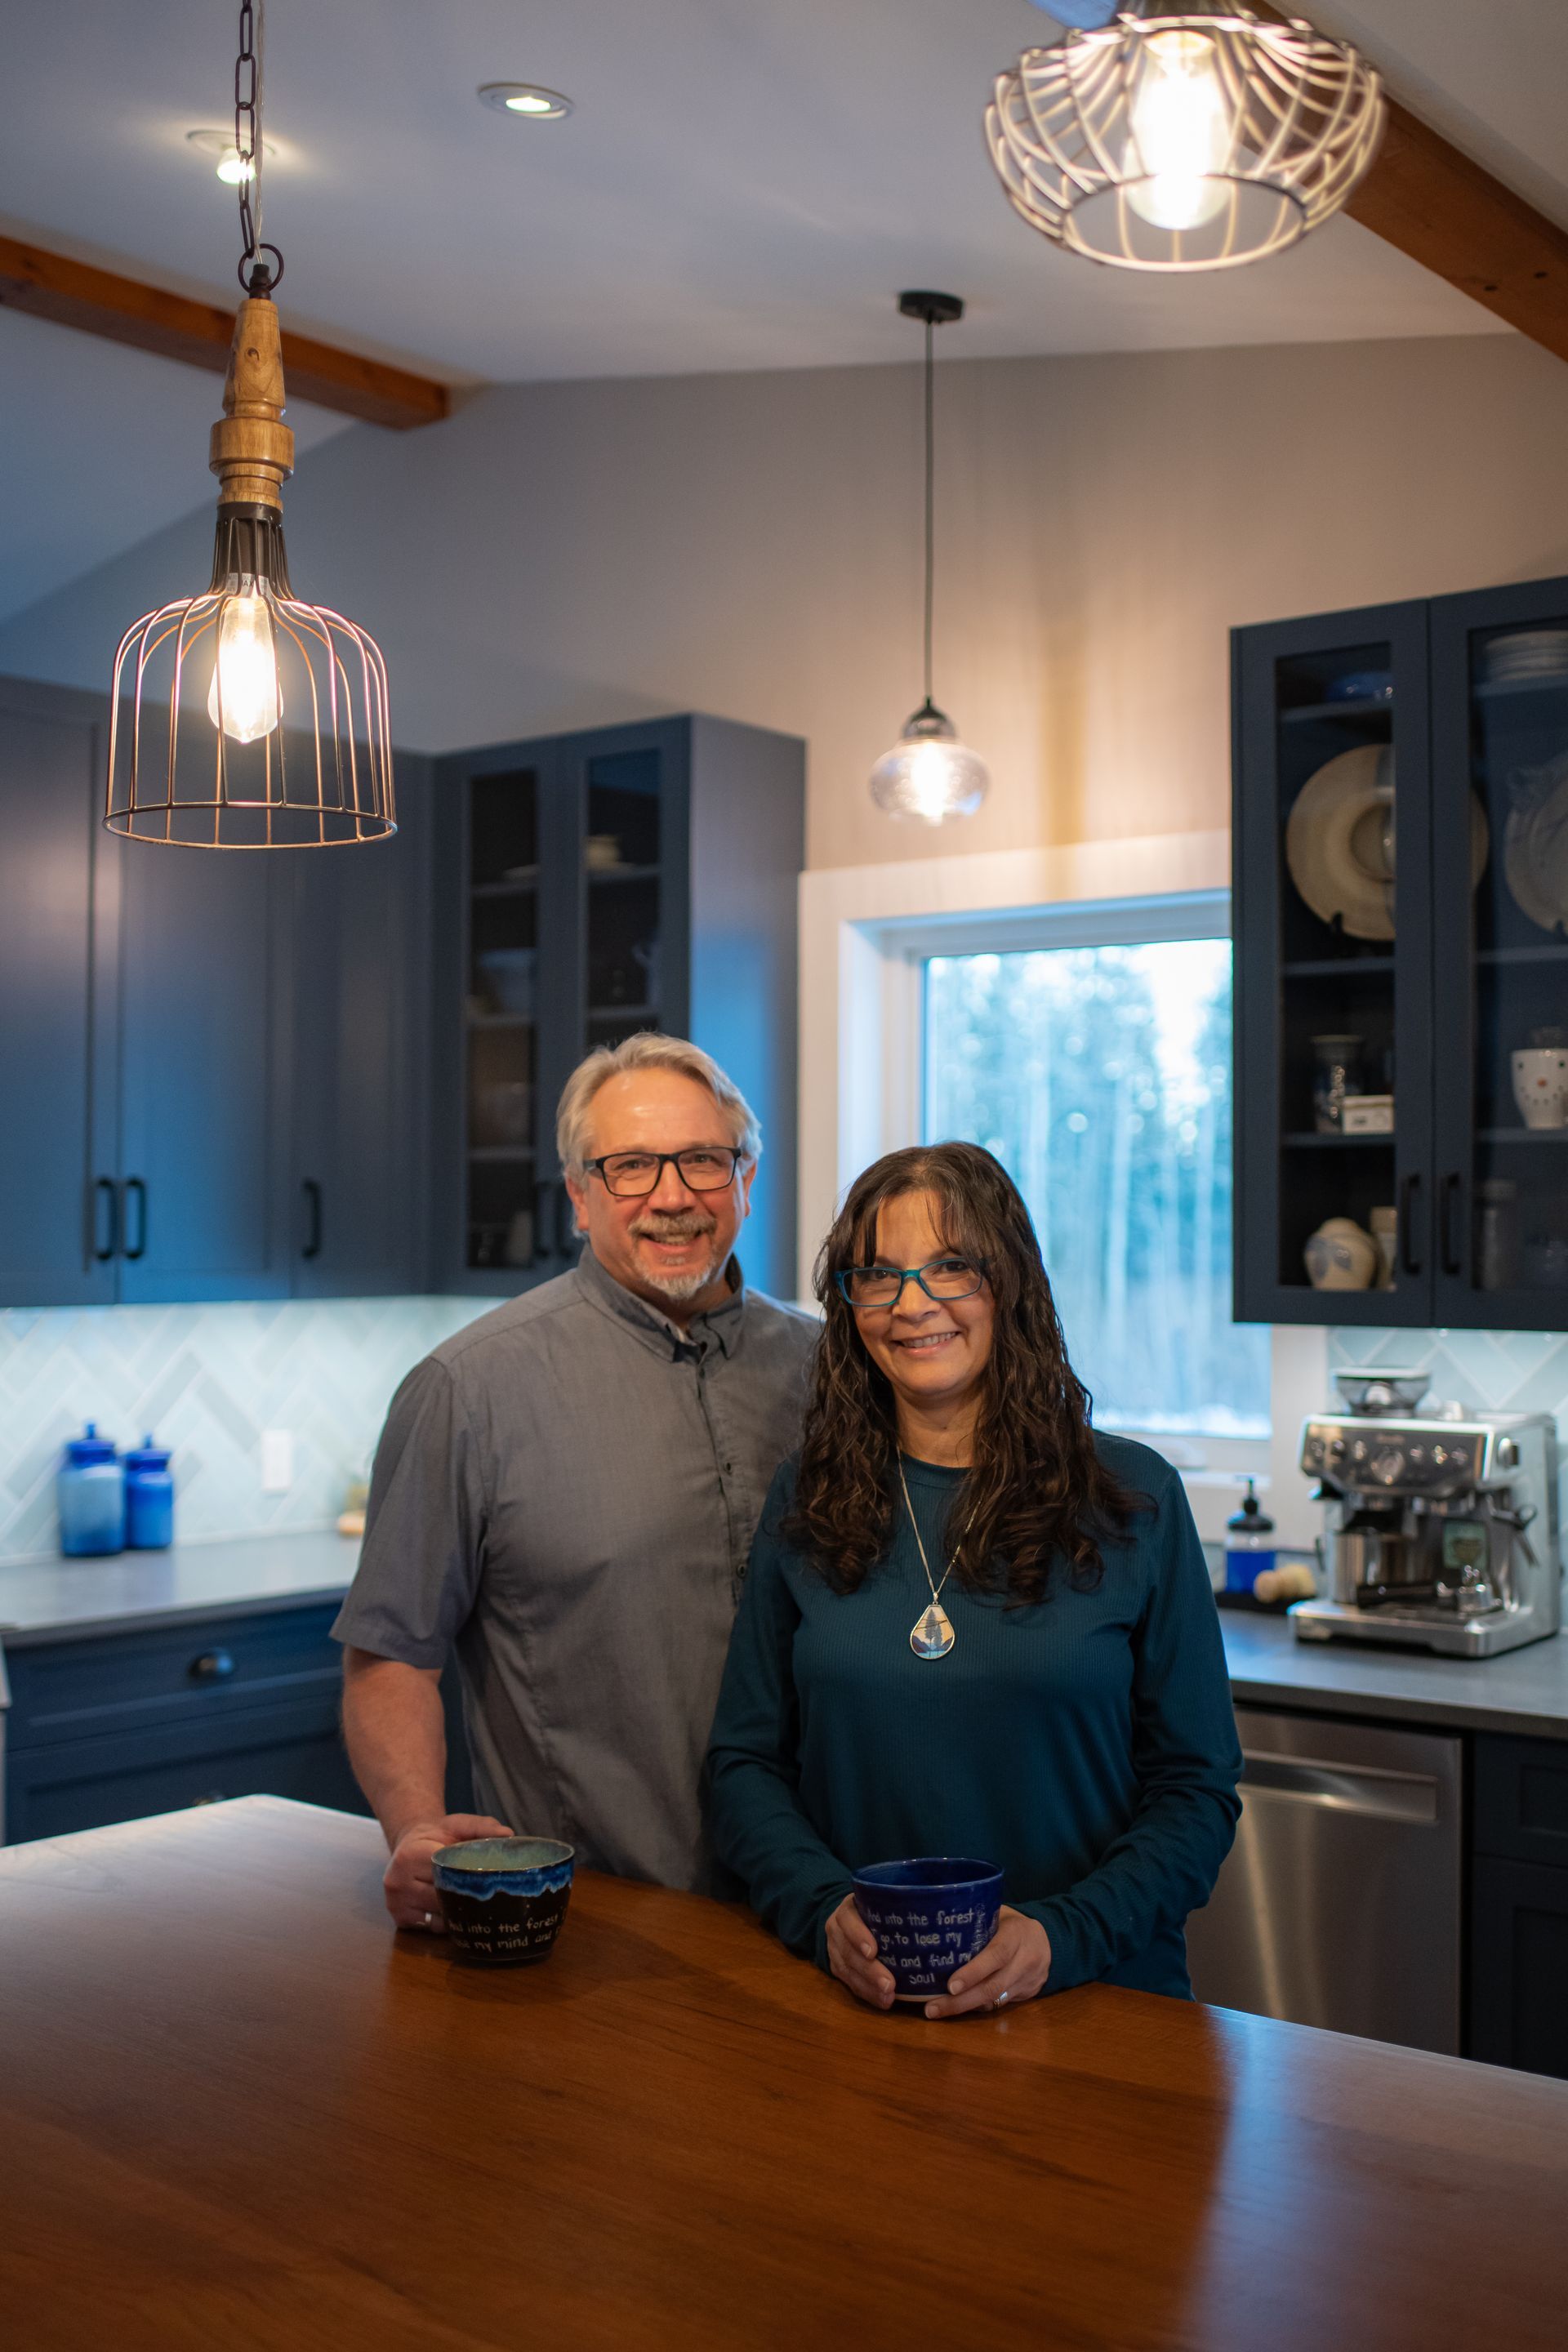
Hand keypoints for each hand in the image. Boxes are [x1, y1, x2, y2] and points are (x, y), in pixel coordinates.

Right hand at [382, 1813, 512, 1932]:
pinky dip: (445, 1921)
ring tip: (471, 1901)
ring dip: (455, 1912)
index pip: (444, 1874)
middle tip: (486, 1894)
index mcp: (409, 1855)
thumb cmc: (437, 1835)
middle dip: (465, 1896)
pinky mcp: (399, 1918)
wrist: (408, 1845)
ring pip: (437, 1916)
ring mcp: (395, 1903)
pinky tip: (452, 1908)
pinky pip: (431, 1927)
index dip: (467, 1877)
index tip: (487, 1879)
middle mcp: (397, 1881)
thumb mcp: (458, 1825)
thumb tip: (508, 1835)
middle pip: (441, 1898)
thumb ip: (482, 1827)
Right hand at [825, 1893, 895, 2008]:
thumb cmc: (875, 1909)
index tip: (873, 1951)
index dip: (858, 1935)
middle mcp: (836, 1929)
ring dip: (869, 1987)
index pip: (848, 1920)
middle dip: (869, 1970)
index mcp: (847, 1909)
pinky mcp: (837, 1968)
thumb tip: (930, 1909)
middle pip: (849, 1952)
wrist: (849, 1919)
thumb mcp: (880, 1901)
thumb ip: (896, 1906)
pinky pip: (850, 1984)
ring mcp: (834, 1950)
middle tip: (889, 1984)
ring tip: (889, 1997)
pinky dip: (867, 1994)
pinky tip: (883, 2001)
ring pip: (848, 1971)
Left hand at [921, 1906, 1051, 2020]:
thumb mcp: (1000, 1914)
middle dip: (960, 2001)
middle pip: (992, 1986)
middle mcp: (1025, 1961)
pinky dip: (977, 2007)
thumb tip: (938, 1929)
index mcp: (1016, 1935)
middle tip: (932, 2008)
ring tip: (936, 2011)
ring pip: (994, 2000)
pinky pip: (999, 2004)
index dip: (974, 1972)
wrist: (1051, 1941)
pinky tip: (957, 2006)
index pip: (996, 1955)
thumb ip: (977, 1922)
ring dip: (963, 2008)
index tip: (951, 1986)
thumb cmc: (1014, 1924)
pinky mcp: (1026, 1996)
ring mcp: (1028, 1981)